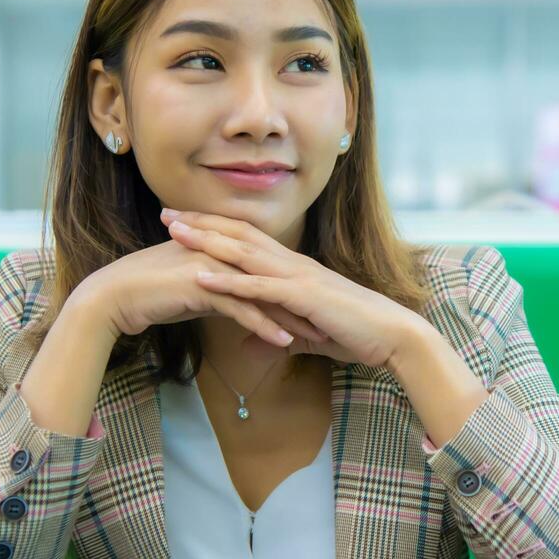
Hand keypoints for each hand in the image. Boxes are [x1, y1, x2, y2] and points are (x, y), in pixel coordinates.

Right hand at [72, 235, 331, 347]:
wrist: (111, 298)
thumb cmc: (147, 295)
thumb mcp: (189, 290)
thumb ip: (215, 291)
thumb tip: (233, 304)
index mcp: (218, 249)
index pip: (263, 269)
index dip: (289, 288)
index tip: (313, 306)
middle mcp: (219, 252)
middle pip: (269, 278)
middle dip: (299, 301)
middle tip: (327, 320)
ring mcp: (212, 266)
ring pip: (260, 293)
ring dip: (290, 316)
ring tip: (315, 335)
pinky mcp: (202, 286)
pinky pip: (241, 309)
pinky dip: (265, 326)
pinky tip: (284, 343)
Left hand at [161, 207, 427, 368]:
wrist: (392, 335)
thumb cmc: (357, 333)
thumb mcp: (308, 335)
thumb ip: (278, 337)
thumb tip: (253, 346)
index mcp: (295, 268)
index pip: (249, 239)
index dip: (216, 227)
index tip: (186, 220)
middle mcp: (294, 264)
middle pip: (240, 235)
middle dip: (202, 223)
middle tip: (167, 212)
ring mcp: (298, 277)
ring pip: (244, 253)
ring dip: (207, 242)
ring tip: (174, 233)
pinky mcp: (303, 297)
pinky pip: (258, 287)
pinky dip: (227, 281)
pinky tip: (200, 277)